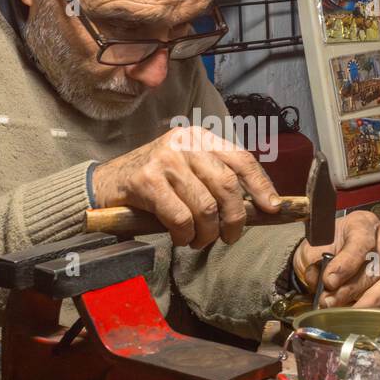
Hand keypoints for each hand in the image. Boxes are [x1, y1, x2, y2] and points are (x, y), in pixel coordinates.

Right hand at [91, 126, 281, 248]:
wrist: (106, 184)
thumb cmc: (155, 183)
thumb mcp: (188, 170)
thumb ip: (216, 179)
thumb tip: (257, 207)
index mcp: (200, 138)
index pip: (241, 159)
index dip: (261, 185)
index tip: (273, 208)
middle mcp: (185, 143)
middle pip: (227, 185)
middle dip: (235, 219)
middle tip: (229, 237)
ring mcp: (165, 160)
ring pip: (206, 206)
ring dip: (207, 233)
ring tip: (200, 241)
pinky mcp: (147, 181)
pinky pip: (181, 217)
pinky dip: (185, 235)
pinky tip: (181, 238)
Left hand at [292, 210, 379, 310]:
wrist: (326, 254)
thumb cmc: (322, 247)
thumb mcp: (314, 248)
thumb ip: (320, 262)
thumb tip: (329, 283)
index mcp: (364, 223)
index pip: (360, 245)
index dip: (345, 265)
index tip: (329, 281)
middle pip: (373, 269)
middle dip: (350, 290)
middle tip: (330, 303)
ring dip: (368, 302)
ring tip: (351, 313)